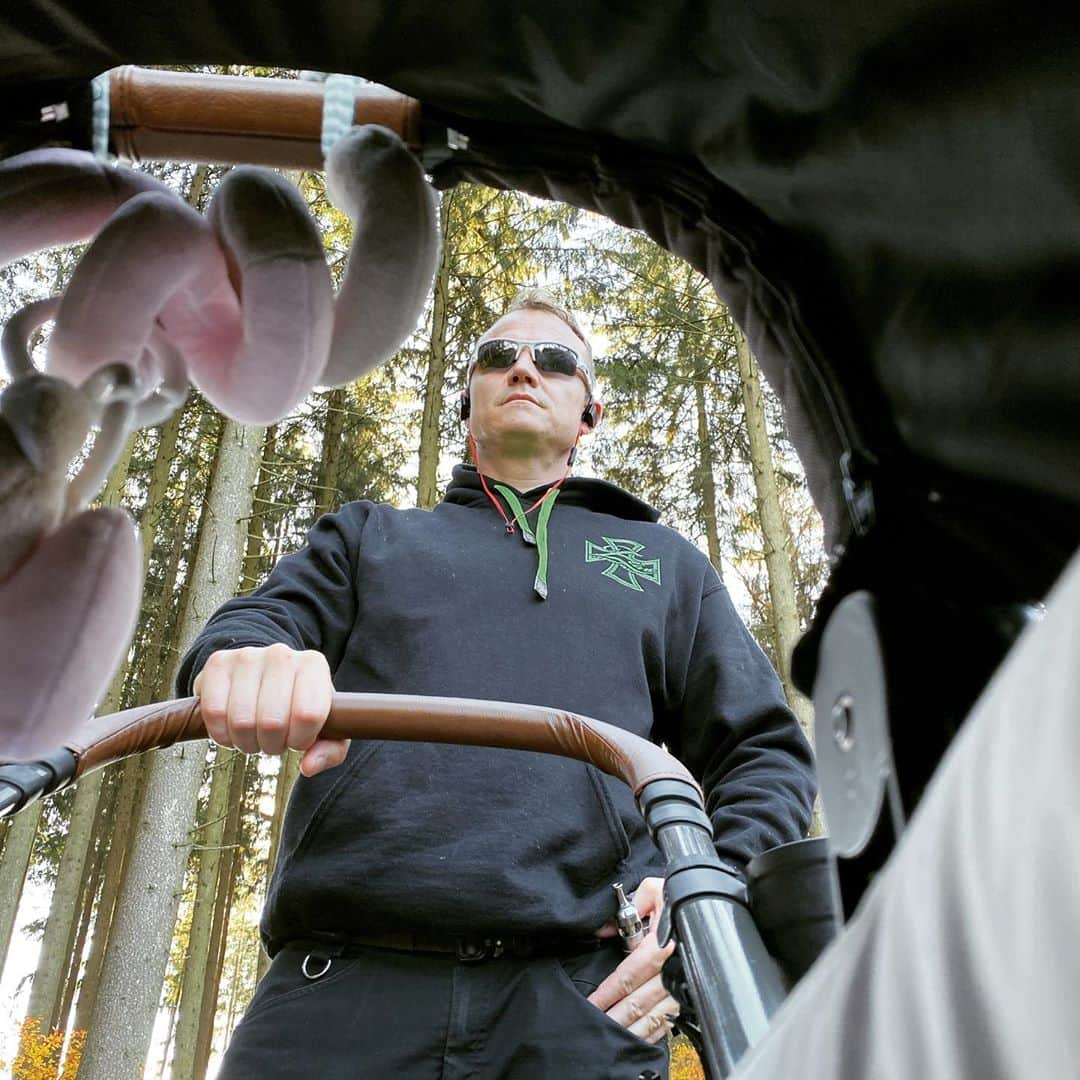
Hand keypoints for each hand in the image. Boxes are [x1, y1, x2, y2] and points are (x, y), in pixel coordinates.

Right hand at [192, 643, 347, 776]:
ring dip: (247, 742)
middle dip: (272, 744)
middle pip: (272, 722)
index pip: (308, 715)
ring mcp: (247, 656)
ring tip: (254, 735)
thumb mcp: (327, 727)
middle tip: (273, 740)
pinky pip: (214, 713)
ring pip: (241, 721)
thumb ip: (330, 750)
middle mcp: (281, 655)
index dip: (300, 740)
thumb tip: (308, 767)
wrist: (263, 676)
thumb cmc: (298, 705)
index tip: (297, 739)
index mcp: (314, 665)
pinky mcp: (217, 663)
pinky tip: (232, 730)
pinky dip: (222, 734)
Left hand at [589, 876, 678, 1043]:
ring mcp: (683, 987)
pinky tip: (640, 1037)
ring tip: (613, 1038)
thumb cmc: (680, 898)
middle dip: (616, 1017)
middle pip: (639, 1001)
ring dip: (633, 1029)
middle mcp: (673, 969)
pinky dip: (654, 1032)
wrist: (711, 905)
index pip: (629, 975)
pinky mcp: (690, 996)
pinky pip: (670, 1020)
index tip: (593, 1003)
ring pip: (654, 1016)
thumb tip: (604, 929)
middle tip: (598, 1027)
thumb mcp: (654, 890)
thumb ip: (629, 906)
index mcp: (661, 944)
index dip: (608, 992)